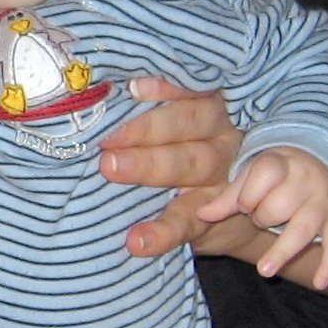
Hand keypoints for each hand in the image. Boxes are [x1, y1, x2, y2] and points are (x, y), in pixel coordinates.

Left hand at [97, 78, 249, 261]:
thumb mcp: (178, 127)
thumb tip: (93, 96)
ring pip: (192, 164)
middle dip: (147, 127)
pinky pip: (188, 221)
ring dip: (150, 166)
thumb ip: (147, 110)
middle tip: (107, 135)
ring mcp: (221, 175)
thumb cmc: (184, 153)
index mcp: (208, 106)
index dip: (167, 86)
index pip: (192, 88)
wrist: (234, 213)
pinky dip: (162, 232)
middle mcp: (220, 135)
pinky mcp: (213, 215)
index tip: (133, 87)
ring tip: (110, 168)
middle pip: (190, 123)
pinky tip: (136, 241)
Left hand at [189, 147, 327, 289]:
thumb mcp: (253, 176)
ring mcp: (324, 203)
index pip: (264, 176)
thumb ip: (228, 197)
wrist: (325, 165)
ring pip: (302, 229)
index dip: (247, 195)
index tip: (245, 204)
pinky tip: (319, 283)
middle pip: (278, 208)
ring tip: (264, 271)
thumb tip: (202, 215)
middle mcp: (306, 181)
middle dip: (263, 219)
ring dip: (282, 251)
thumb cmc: (278, 176)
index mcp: (282, 164)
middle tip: (262, 217)